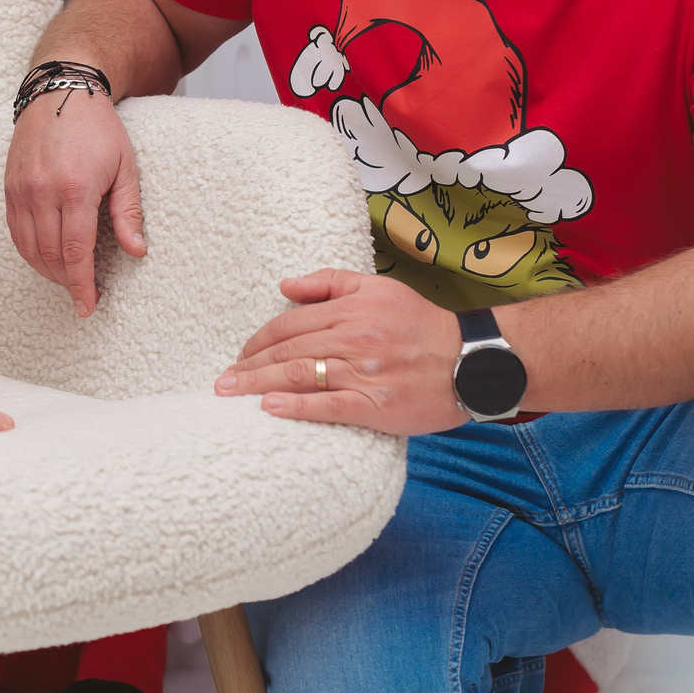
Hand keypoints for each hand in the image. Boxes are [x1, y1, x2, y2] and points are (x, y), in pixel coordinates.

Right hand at [4, 89, 146, 316]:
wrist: (61, 92)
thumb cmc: (99, 129)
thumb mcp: (125, 166)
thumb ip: (128, 212)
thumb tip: (136, 251)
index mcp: (75, 187)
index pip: (75, 251)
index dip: (82, 284)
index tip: (88, 305)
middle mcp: (42, 191)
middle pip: (50, 255)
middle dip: (68, 282)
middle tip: (84, 295)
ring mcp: (21, 189)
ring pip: (28, 248)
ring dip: (48, 271)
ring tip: (68, 279)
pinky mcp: (8, 187)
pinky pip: (15, 232)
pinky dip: (29, 253)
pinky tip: (46, 259)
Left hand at [215, 269, 469, 436]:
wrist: (472, 359)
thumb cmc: (422, 325)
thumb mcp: (378, 288)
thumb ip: (330, 282)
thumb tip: (284, 285)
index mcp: (351, 309)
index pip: (289, 323)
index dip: (258, 340)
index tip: (240, 355)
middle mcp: (353, 338)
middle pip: (287, 351)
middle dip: (248, 366)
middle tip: (221, 381)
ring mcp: (363, 372)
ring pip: (299, 376)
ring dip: (258, 386)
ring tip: (230, 395)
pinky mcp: (376, 405)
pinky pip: (328, 405)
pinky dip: (296, 408)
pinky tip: (269, 410)